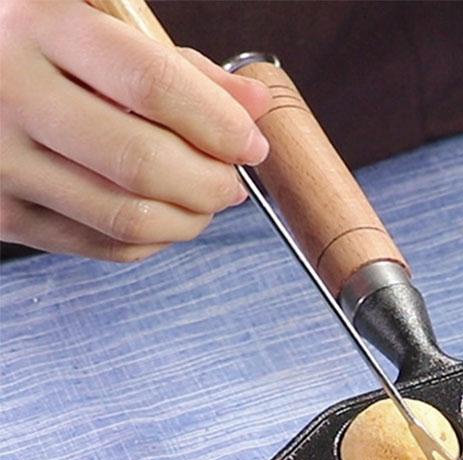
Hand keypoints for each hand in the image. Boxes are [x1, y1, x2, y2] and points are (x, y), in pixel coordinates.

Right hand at [0, 0, 270, 261]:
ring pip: (129, 219)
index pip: (152, 85)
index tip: (250, 143)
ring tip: (204, 199)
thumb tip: (252, 106)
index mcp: (39, 24)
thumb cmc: (38, 51)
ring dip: (190, 219)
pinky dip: (156, 240)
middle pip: (143, 164)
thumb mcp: (99, 27)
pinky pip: (107, 247)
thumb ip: (178, 66)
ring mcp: (1, 162)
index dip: (218, 124)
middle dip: (211, 182)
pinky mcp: (4, 215)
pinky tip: (163, 213)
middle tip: (230, 180)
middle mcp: (10, 92)